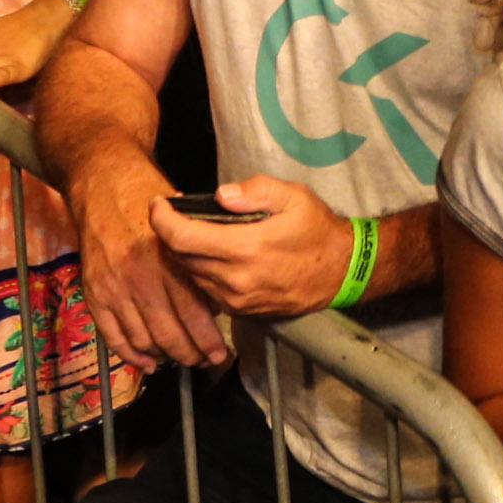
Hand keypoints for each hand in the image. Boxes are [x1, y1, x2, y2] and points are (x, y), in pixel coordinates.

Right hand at [73, 160, 232, 367]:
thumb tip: (216, 299)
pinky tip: (147, 361)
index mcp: (170, 259)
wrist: (106, 185)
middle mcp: (141, 277)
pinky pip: (112, 333)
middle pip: (169, 332)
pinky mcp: (94, 291)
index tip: (221, 353)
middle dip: (191, 353)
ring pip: (143, 338)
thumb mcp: (190, 222)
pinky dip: (130, 352)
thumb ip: (202, 259)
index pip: (194, 312)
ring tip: (183, 362)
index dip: (209, 339)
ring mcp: (114, 287)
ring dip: (165, 356)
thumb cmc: (155, 201)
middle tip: (207, 362)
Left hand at [152, 174, 363, 316]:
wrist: (343, 271)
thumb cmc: (318, 229)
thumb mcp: (295, 197)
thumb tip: (220, 195)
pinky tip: (211, 256)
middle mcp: (233, 280)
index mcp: (244, 248)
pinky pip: (206, 290)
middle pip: (179, 258)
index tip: (158, 204)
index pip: (182, 238)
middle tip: (175, 215)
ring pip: (190, 276)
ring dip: (184, 254)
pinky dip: (200, 270)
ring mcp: (235, 300)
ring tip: (192, 233)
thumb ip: (256, 191)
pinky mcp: (240, 311)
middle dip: (170, 234)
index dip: (162, 219)